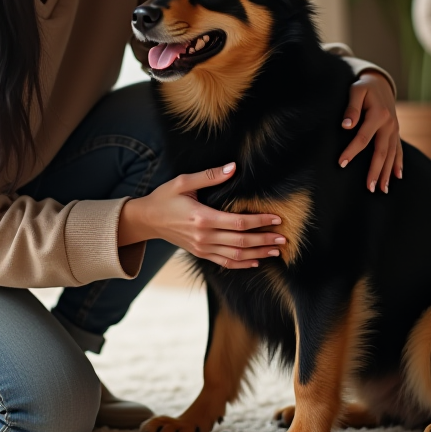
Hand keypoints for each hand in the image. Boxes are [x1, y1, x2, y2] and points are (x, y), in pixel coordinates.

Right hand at [118, 163, 285, 268]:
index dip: (260, 221)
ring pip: (235, 255)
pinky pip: (224, 263)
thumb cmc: (165, 197)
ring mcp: (202, 247)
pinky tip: (255, 262)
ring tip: (276, 251)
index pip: (238, 223)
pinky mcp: (200, 253)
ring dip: (257, 254)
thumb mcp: (184, 182)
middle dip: (264, 240)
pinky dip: (241, 264)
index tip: (277, 218)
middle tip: (283, 238)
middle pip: (241, 241)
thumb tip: (233, 168)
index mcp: (202, 218)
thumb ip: (209, 176)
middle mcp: (204, 236)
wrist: (147, 219)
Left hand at [338, 72, 402, 193]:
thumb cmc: (364, 87)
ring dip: (387, 172)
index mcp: (378, 114)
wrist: (380, 82)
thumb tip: (346, 125)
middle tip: (369, 188)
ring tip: (381, 189)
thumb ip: (351, 108)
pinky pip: (399, 150)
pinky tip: (397, 176)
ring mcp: (395, 129)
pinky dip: (398, 164)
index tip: (341, 163)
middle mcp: (390, 124)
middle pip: (381, 152)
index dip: (351, 151)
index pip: (363, 137)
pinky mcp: (396, 132)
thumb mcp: (356, 90)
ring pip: (392, 154)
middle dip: (375, 171)